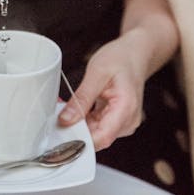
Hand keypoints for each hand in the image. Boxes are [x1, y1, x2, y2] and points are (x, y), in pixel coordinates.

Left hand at [58, 33, 146, 149]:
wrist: (134, 54)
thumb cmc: (120, 58)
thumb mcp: (97, 73)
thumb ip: (82, 98)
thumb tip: (66, 120)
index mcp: (126, 108)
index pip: (103, 137)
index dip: (81, 140)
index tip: (62, 135)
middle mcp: (129, 120)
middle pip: (99, 137)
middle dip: (77, 130)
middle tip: (59, 117)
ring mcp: (125, 122)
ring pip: (97, 133)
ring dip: (81, 124)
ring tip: (70, 108)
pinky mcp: (119, 121)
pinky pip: (99, 126)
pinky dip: (87, 120)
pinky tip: (79, 109)